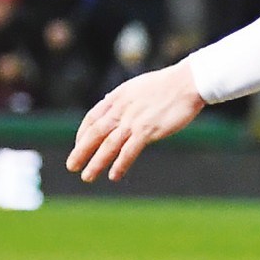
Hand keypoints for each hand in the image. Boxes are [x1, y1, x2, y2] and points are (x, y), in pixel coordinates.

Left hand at [67, 61, 206, 181]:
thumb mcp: (137, 87)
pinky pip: (129, 151)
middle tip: (72, 166)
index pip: (92, 118)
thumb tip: (110, 103)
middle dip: (81, 151)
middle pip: (94, 134)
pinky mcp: (147, 130)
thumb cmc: (168, 84)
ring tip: (87, 176)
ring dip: (96, 163)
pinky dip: (120, 164)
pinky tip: (114, 175)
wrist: (187, 83)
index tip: (79, 146)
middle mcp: (121, 110)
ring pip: (108, 145)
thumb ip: (123, 99)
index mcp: (117, 97)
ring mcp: (133, 120)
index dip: (82, 134)